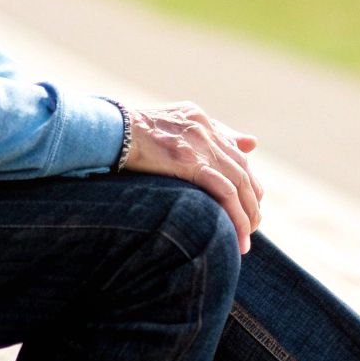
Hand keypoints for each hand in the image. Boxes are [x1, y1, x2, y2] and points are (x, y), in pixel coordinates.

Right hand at [120, 101, 264, 253]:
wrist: (108, 130)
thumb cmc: (126, 133)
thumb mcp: (167, 127)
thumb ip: (204, 132)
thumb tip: (250, 143)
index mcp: (199, 120)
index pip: (235, 152)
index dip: (246, 180)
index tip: (248, 203)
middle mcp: (205, 130)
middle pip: (243, 170)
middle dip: (251, 201)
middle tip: (250, 227)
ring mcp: (200, 145)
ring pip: (238, 184)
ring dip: (246, 215)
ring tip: (245, 240)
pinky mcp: (190, 162)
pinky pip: (225, 192)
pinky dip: (235, 216)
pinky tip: (237, 236)